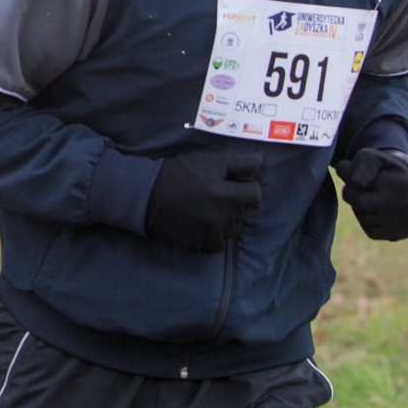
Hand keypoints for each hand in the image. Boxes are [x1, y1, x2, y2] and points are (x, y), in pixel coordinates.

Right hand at [144, 151, 261, 252]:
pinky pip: (220, 241)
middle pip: (245, 211)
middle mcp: (225, 220)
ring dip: (227, 217)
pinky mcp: (202, 246)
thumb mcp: (209, 161)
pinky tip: (201, 221)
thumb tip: (261, 163)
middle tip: (216, 191)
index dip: (244, 184)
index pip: (255, 193)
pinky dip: (215, 232)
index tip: (228, 181)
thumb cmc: (179, 174)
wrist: (146, 195)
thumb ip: (239, 163)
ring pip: (234, 227)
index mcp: (230, 197)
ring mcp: (214, 235)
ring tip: (208, 207)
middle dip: (236, 200)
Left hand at [334, 148, 407, 240]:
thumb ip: (362, 164)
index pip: (356, 184)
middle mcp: (407, 203)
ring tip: (370, 198)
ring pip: (365, 220)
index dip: (348, 177)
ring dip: (360, 209)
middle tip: (357, 188)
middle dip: (351, 195)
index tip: (353, 173)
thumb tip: (357, 182)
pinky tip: (377, 212)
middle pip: (359, 204)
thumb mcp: (371, 157)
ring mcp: (407, 219)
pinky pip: (372, 232)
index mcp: (400, 182)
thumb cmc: (381, 168)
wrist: (403, 182)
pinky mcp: (404, 232)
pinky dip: (369, 223)